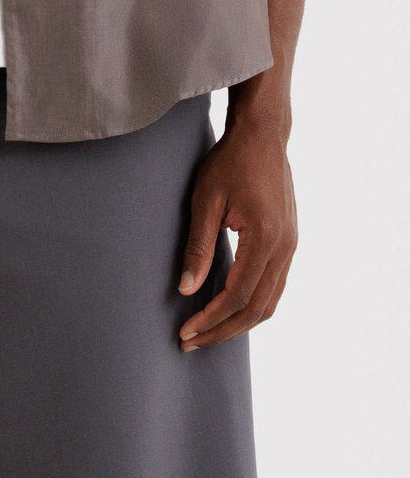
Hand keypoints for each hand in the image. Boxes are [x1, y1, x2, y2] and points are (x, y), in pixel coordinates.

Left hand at [178, 119, 297, 351]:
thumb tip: (186, 290)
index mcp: (266, 236)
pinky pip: (274, 289)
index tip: (186, 332)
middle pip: (256, 308)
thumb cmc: (231, 162)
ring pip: (269, 303)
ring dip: (237, 324)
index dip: (210, 319)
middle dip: (221, 331)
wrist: (263, 135)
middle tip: (190, 343)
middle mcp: (285, 246)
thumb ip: (197, 248)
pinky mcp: (288, 244)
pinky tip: (227, 313)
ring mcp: (291, 246)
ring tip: (206, 334)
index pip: (238, 294)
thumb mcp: (205, 202)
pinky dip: (251, 308)